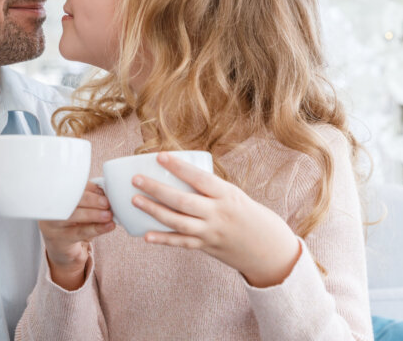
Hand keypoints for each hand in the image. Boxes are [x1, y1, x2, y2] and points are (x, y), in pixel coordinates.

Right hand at [39, 182, 114, 289]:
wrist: (60, 247)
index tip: (101, 191)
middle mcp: (50, 209)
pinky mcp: (61, 239)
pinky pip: (80, 232)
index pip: (69, 187)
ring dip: (93, 214)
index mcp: (54, 196)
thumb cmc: (72, 222)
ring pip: (73, 216)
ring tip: (108, 215)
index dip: (87, 188)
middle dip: (90, 200)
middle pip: (69, 201)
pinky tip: (108, 226)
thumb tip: (103, 191)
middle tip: (106, 202)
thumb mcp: (78, 207)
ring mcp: (53, 225)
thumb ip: (88, 196)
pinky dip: (96, 228)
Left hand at [131, 152, 301, 287]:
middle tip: (136, 179)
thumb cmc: (245, 212)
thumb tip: (177, 170)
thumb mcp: (232, 194)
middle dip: (157, 190)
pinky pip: (181, 243)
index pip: (200, 178)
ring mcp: (211, 232)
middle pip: (183, 201)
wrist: (267, 246)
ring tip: (135, 200)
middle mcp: (218, 213)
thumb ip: (208, 187)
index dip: (179, 168)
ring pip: (178, 222)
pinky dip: (163, 239)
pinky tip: (145, 235)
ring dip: (154, 211)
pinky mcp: (206, 247)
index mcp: (226, 194)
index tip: (160, 156)